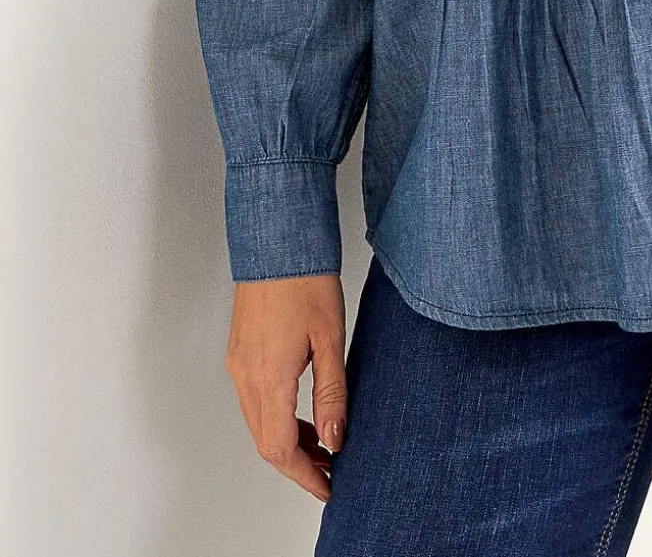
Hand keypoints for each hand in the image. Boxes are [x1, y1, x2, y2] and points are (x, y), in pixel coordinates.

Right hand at [225, 273, 348, 501]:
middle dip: (298, 464)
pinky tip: (302, 414)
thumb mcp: (330, 339)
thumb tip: (335, 438)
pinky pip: (254, 402)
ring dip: (287, 442)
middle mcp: (246, 377)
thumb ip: (332, 393)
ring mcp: (239, 365)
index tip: (329, 486)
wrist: (278, 241)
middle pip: (265, 443)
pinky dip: (276, 418)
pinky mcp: (240, 353)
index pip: (281, 449)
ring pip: (258, 424)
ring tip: (323, 445)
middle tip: (330, 471)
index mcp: (269, 378)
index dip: (305, 475)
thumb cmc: (306, 281)